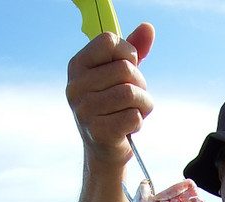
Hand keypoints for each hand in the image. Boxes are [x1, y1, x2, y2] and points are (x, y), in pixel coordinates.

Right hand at [66, 23, 154, 165]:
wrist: (104, 151)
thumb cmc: (113, 108)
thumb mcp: (119, 76)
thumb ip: (132, 51)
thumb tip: (149, 28)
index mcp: (77, 66)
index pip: (109, 41)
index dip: (128, 53)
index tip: (130, 69)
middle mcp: (75, 87)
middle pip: (125, 69)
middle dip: (140, 84)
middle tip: (137, 97)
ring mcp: (84, 110)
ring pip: (130, 94)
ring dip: (143, 104)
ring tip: (136, 111)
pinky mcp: (98, 131)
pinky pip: (133, 116)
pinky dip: (138, 122)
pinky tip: (129, 127)